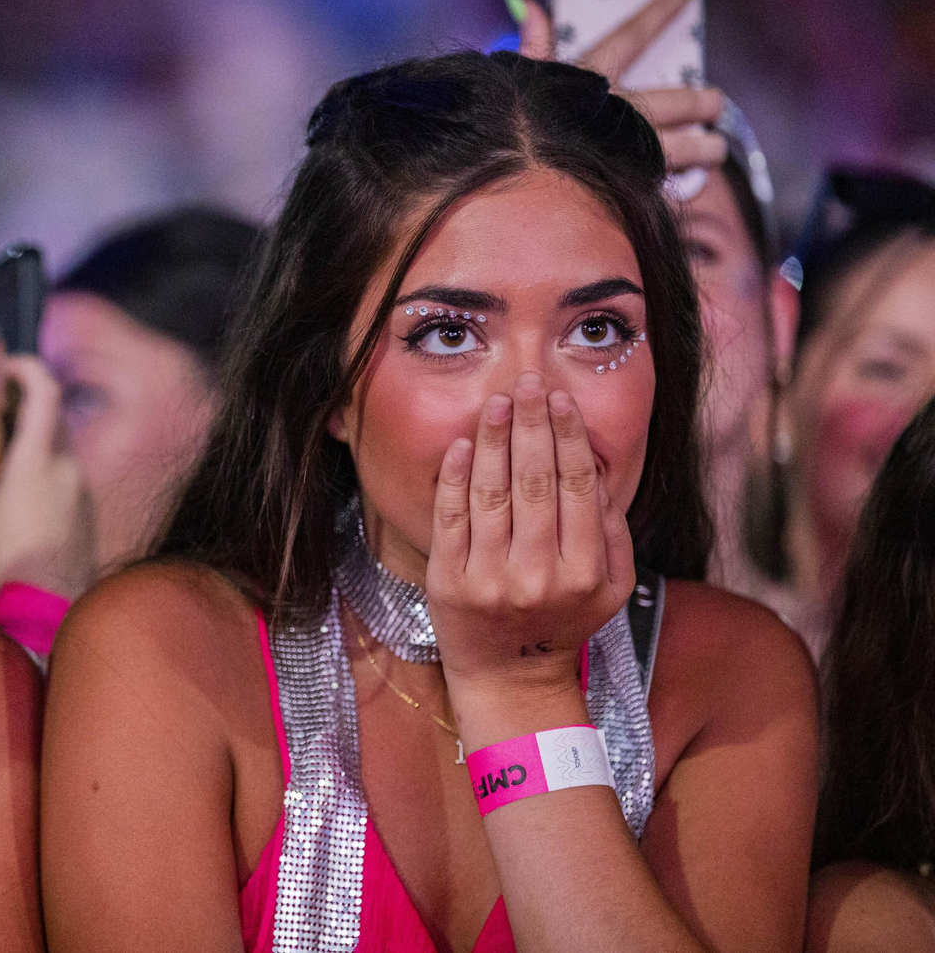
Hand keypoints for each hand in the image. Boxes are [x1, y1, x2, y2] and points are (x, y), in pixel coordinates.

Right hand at [0, 351, 95, 600]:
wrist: (41, 620)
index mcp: (37, 463)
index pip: (43, 392)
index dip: (26, 368)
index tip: (8, 365)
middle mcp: (68, 472)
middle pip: (48, 426)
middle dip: (18, 423)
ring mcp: (83, 497)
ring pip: (55, 460)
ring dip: (28, 462)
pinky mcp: (88, 520)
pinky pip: (63, 489)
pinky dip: (41, 489)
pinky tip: (17, 521)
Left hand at [425, 372, 633, 704]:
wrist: (509, 677)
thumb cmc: (562, 620)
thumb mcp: (609, 586)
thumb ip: (611, 529)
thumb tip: (594, 465)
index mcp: (585, 573)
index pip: (576, 487)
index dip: (568, 437)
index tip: (560, 399)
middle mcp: (538, 576)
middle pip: (535, 482)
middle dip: (531, 425)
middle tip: (528, 382)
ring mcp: (490, 580)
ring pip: (492, 493)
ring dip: (493, 440)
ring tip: (497, 402)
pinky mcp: (448, 582)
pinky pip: (451, 518)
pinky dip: (456, 477)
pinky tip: (463, 444)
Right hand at [511, 0, 726, 171]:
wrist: (525, 184)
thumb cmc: (518, 131)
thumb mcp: (522, 83)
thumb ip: (532, 44)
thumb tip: (523, 2)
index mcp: (594, 81)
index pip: (631, 35)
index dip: (659, 9)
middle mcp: (624, 110)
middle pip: (679, 100)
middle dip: (702, 101)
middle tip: (714, 102)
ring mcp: (635, 149)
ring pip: (688, 147)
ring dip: (707, 149)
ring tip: (715, 150)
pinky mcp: (640, 184)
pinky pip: (676, 183)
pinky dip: (689, 183)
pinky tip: (696, 181)